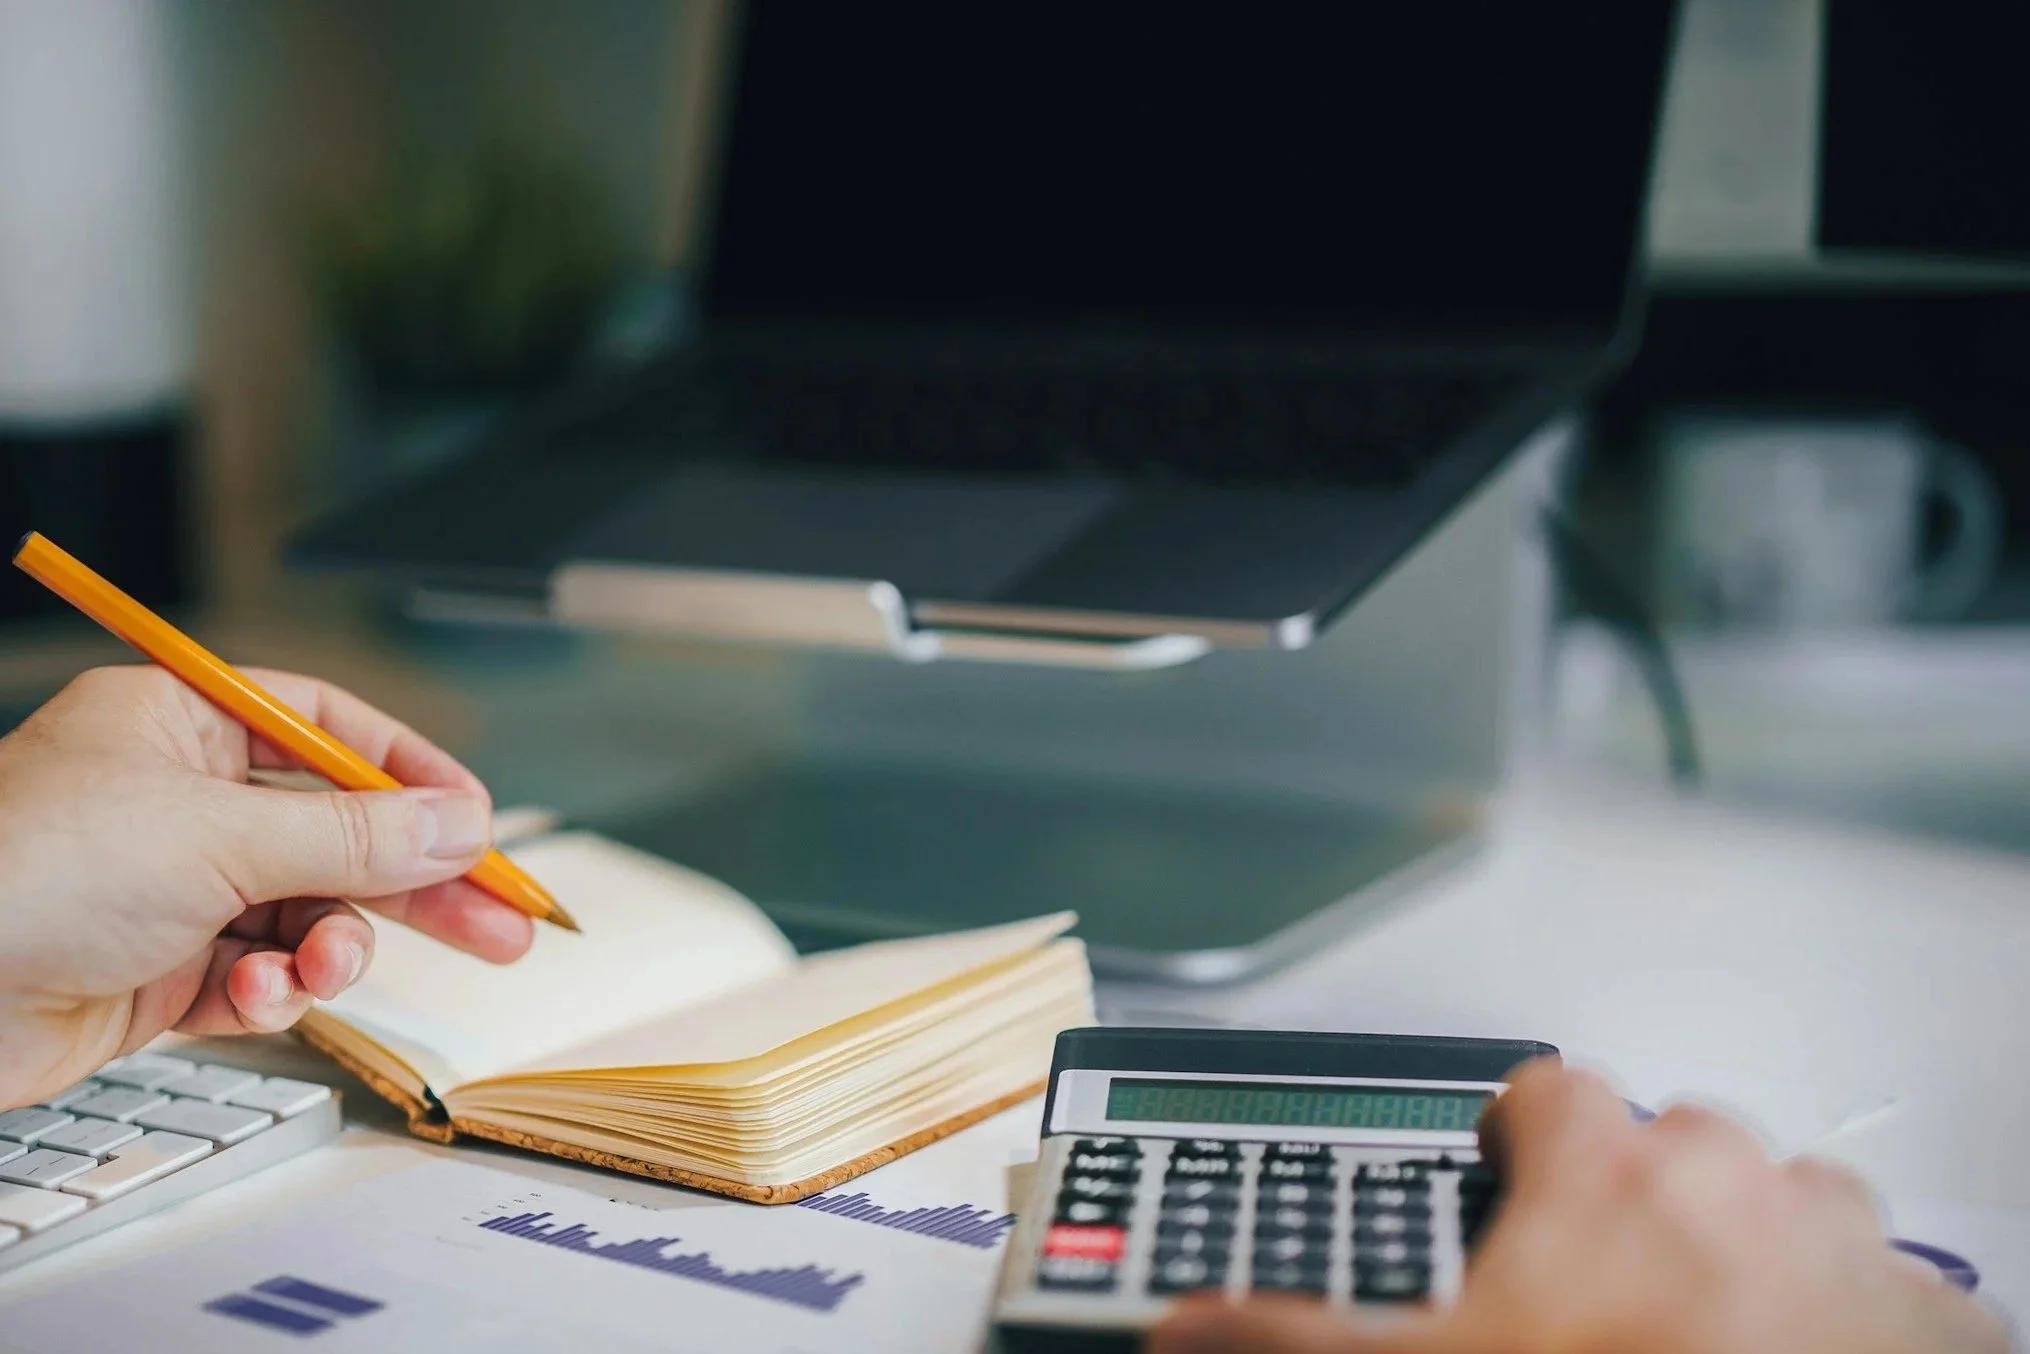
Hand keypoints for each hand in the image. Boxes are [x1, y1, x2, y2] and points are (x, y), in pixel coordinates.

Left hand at [0, 665, 533, 1107]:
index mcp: (181, 724)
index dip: (413, 775)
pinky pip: (257, 977)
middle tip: (502, 925)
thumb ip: (355, 835)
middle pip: (339, 833)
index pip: (332, 731)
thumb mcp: (218, 836)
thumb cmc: (26, 873)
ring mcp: (170, 888)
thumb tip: (460, 825)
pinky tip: (252, 1000)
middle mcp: (179, 800)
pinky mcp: (158, 971)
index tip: (482, 825)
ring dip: (330, 949)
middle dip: (416, 885)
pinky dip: (270, 994)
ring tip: (323, 968)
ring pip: (307, 914)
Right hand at [1151, 1060, 2008, 1353]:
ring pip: (1793, 1204)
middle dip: (1643, 1204)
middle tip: (1606, 1303)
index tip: (1508, 1181)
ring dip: (1758, 1254)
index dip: (1519, 1137)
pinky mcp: (1931, 1316)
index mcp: (1604, 1174)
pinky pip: (1892, 1286)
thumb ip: (1298, 1336)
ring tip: (1712, 1337)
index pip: (1544, 1087)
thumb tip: (1190, 1326)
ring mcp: (1840, 1240)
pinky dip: (1856, 1320)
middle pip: (1674, 1144)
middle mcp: (1732, 1179)